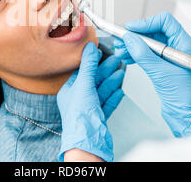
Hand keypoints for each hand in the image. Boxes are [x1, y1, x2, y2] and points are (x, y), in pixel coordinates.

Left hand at [57, 42, 124, 161]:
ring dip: (112, 81)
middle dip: (106, 71)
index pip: (82, 73)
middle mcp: (78, 101)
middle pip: (94, 81)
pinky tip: (120, 90)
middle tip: (116, 60)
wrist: (87, 141)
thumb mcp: (84, 84)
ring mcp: (88, 110)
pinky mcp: (98, 118)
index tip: (102, 53)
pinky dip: (114, 96)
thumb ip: (88, 65)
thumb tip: (89, 48)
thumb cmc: (80, 116)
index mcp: (69, 92)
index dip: (93, 63)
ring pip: (102, 92)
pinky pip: (107, 104)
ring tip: (121, 72)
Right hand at [114, 12, 190, 136]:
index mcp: (184, 44)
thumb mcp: (161, 73)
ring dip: (133, 45)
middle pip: (154, 31)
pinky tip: (127, 57)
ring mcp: (169, 57)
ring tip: (121, 50)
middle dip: (136, 35)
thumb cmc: (186, 97)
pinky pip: (147, 54)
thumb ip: (144, 55)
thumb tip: (130, 39)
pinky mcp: (162, 67)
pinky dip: (135, 54)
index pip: (164, 22)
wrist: (189, 116)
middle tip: (121, 39)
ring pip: (148, 43)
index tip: (131, 29)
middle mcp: (177, 47)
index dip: (146, 23)